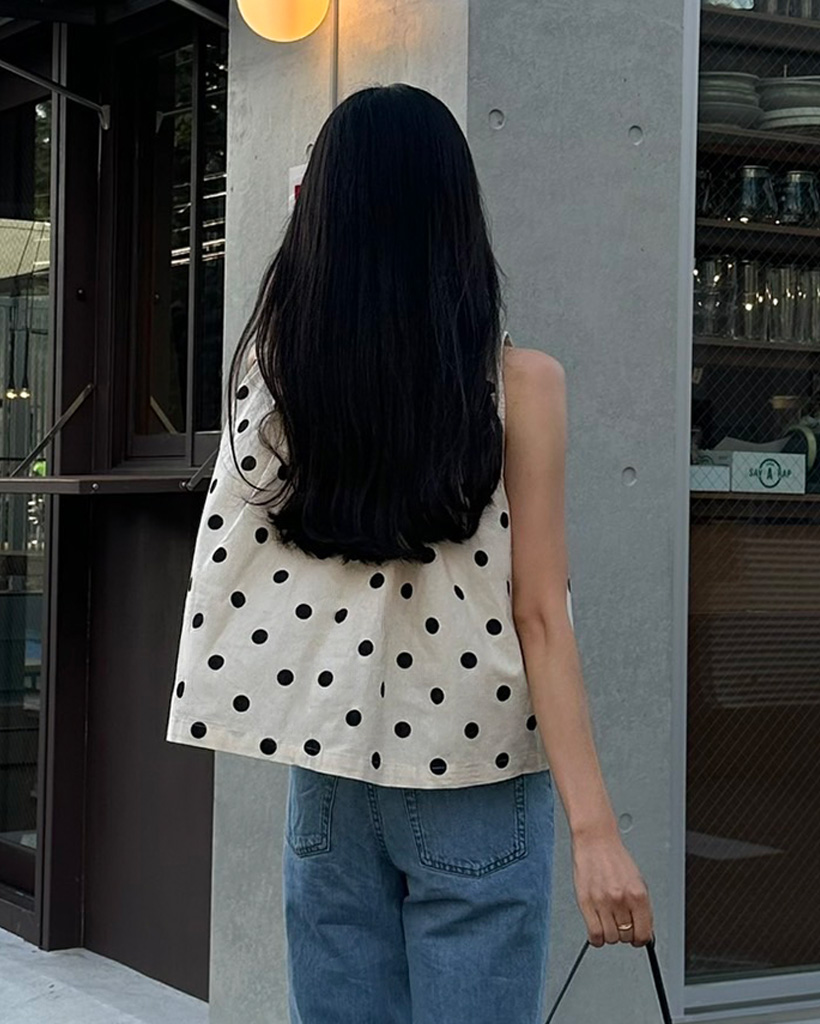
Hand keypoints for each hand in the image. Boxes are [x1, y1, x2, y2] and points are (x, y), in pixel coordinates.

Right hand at [571, 829, 653, 947]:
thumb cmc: (615, 859)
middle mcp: (621, 900)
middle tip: (621, 924)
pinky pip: (594, 934)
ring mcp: (602, 902)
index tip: (637, 938)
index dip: (641, 939)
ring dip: (610, 934)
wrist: (595, 841)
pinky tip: (598, 928)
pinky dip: (597, 937)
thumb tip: (643, 929)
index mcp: (638, 895)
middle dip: (625, 933)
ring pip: (610, 938)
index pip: (644, 934)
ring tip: (609, 922)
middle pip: (626, 938)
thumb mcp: (638, 881)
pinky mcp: (585, 903)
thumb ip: (641, 907)